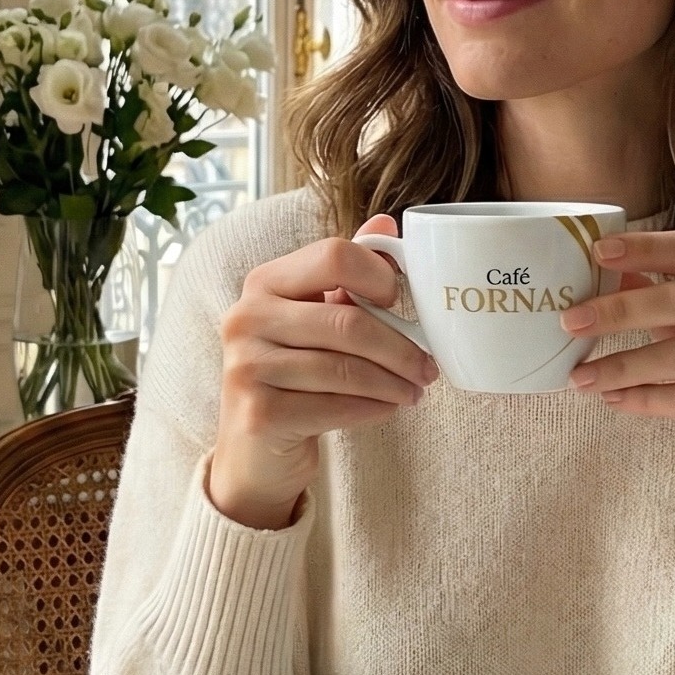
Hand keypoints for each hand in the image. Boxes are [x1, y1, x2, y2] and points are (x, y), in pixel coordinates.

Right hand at [208, 213, 437, 529]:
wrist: (254, 449)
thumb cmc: (294, 374)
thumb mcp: (316, 317)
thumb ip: (346, 272)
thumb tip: (387, 225)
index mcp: (263, 282)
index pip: (334, 255)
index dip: (380, 276)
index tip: (403, 303)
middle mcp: (245, 317)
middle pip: (347, 320)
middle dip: (400, 347)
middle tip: (429, 366)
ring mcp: (245, 367)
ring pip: (345, 368)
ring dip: (393, 382)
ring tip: (415, 390)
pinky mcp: (256, 414)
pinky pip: (334, 406)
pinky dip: (372, 408)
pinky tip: (388, 408)